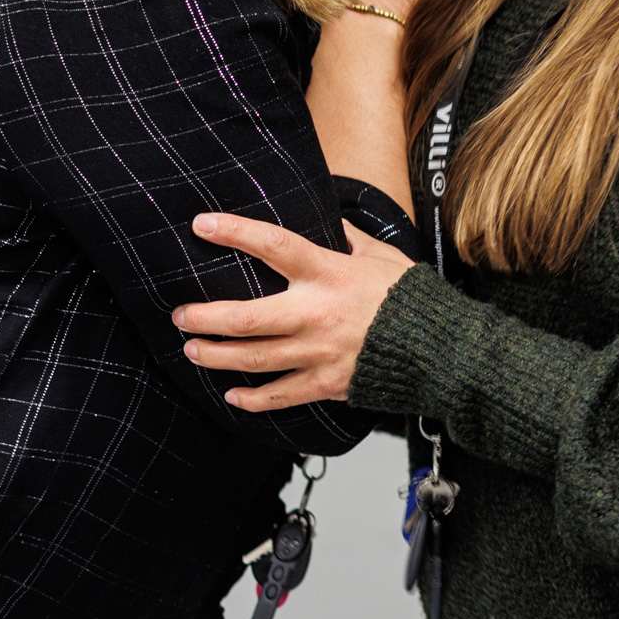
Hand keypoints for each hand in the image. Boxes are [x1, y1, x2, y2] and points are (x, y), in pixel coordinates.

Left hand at [173, 213, 416, 410]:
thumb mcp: (381, 256)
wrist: (438, 350)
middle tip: (180, 315)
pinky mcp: (325, 383)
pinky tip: (232, 396)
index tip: (202, 225)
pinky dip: (252, 399)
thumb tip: (330, 218)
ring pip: (252, 359)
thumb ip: (349, 239)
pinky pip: (279, 395)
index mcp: (329, 273)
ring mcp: (318, 352)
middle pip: (246, 318)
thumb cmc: (409, 298)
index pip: (273, 245)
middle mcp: (316, 313)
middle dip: (205, 317)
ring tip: (192, 350)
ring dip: (216, 356)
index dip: (235, 232)